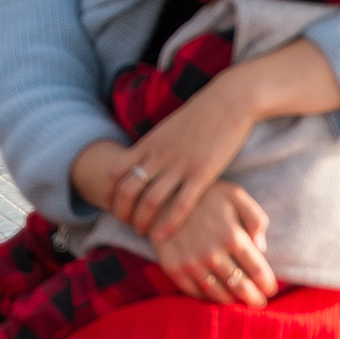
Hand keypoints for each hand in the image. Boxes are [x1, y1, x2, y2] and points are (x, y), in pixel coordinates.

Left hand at [110, 68, 255, 240]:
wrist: (228, 101)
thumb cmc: (200, 114)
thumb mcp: (168, 127)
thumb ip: (153, 145)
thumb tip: (142, 159)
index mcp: (148, 143)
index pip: (117, 171)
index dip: (111, 191)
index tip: (112, 204)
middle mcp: (159, 155)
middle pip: (128, 189)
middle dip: (121, 210)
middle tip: (123, 223)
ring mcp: (179, 165)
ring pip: (150, 199)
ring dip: (142, 220)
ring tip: (141, 233)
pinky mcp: (202, 174)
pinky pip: (180, 204)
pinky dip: (168, 223)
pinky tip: (162, 236)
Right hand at [152, 181, 276, 306]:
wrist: (161, 194)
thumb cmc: (204, 194)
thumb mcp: (235, 195)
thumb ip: (256, 218)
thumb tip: (261, 247)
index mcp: (232, 236)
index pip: (258, 272)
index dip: (268, 285)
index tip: (270, 289)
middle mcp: (212, 254)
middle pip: (241, 288)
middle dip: (253, 299)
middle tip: (258, 302)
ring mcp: (191, 263)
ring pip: (219, 295)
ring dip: (232, 300)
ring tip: (237, 299)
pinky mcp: (173, 268)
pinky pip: (195, 293)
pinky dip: (208, 297)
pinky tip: (214, 293)